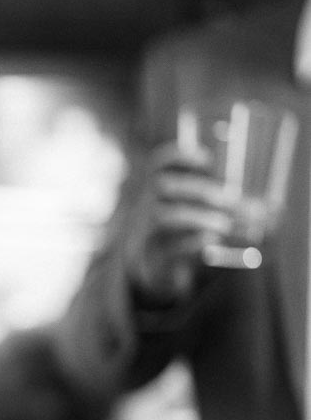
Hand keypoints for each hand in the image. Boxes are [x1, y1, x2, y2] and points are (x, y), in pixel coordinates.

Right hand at [123, 140, 234, 302]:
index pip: (160, 162)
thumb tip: (272, 208)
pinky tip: (211, 241)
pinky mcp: (154, 253)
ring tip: (224, 225)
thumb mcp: (192, 210)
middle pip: (165, 186)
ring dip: (198, 217)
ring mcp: (147, 228)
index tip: (207, 158)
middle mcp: (147, 203)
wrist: (156, 263)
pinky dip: (193, 243)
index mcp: (157, 186)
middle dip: (200, 190)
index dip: (181, 156)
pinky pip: (170, 245)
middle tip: (228, 199)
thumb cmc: (183, 229)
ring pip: (167, 216)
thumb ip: (221, 203)